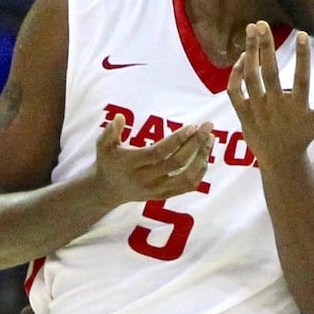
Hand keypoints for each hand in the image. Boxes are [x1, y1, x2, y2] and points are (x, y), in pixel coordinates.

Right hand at [91, 114, 213, 206]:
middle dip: (195, 144)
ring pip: (187, 177)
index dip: (177, 140)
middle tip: (208, 126)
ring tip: (210, 139)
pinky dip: (200, 172)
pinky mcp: (165, 196)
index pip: (159, 152)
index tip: (192, 126)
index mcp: (132, 165)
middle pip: (177, 163)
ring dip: (202, 158)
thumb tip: (120, 117)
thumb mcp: (103, 146)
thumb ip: (110, 131)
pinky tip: (205, 156)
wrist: (108, 191)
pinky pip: (188, 187)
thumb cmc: (108, 162)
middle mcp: (146, 179)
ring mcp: (157, 190)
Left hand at [228, 22, 313, 165]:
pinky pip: (235, 91)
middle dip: (266, 46)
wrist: (280, 159)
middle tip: (262, 24)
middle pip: (270, 72)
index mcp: (298, 107)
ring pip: (251, 77)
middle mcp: (276, 107)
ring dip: (249, 52)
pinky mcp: (243, 113)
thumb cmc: (304, 136)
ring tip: (251, 30)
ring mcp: (258, 110)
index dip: (303, 57)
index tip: (302, 35)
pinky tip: (242, 58)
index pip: (302, 78)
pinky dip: (236, 74)